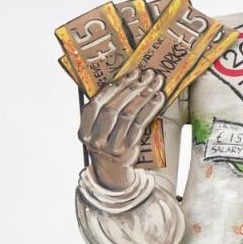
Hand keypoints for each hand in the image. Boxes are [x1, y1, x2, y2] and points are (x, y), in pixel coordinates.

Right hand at [79, 70, 166, 189]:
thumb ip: (104, 108)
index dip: (114, 87)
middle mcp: (95, 139)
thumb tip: (126, 79)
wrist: (112, 170)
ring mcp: (111, 146)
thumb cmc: (106, 140)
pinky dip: (150, 109)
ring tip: (155, 83)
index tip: (131, 73)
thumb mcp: (98, 127)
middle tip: (147, 74)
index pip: (96, 104)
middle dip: (132, 88)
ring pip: (128, 115)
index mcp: (84, 131)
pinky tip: (158, 98)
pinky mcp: (127, 150)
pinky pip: (140, 125)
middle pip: (113, 108)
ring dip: (144, 96)